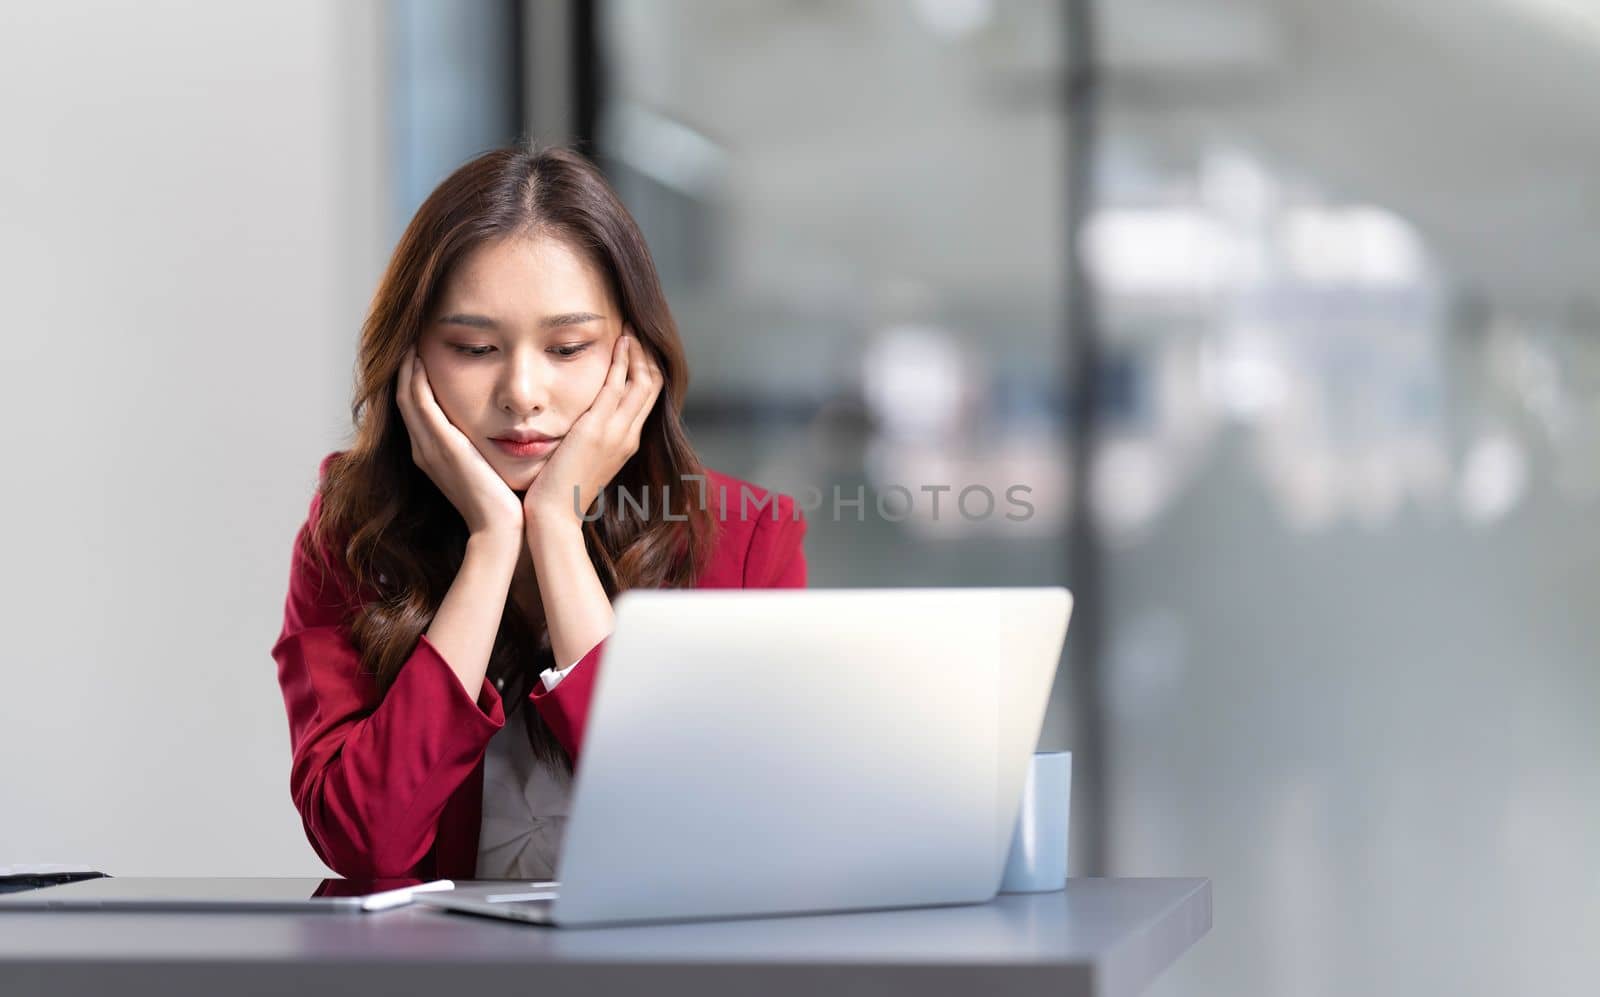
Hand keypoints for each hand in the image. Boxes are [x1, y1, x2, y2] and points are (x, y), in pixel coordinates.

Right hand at [395, 348, 523, 539]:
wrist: (502, 529)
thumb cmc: (505, 502)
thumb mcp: (489, 468)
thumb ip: (486, 447)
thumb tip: (502, 429)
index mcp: (433, 454)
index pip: (416, 408)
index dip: (415, 379)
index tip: (424, 352)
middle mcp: (424, 449)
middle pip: (405, 398)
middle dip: (406, 367)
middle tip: (413, 336)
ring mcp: (429, 447)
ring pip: (407, 395)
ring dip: (407, 365)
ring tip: (413, 336)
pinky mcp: (441, 444)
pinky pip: (419, 401)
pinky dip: (415, 377)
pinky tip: (420, 354)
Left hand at [523, 331, 662, 528]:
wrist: (555, 516)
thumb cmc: (559, 491)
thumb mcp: (582, 460)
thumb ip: (588, 440)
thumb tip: (582, 424)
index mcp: (627, 443)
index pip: (647, 398)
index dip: (646, 370)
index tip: (636, 348)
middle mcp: (629, 436)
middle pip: (653, 386)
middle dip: (648, 355)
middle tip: (637, 330)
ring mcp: (617, 433)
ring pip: (643, 382)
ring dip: (638, 352)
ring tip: (630, 329)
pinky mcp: (598, 429)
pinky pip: (618, 386)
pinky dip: (623, 361)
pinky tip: (619, 341)